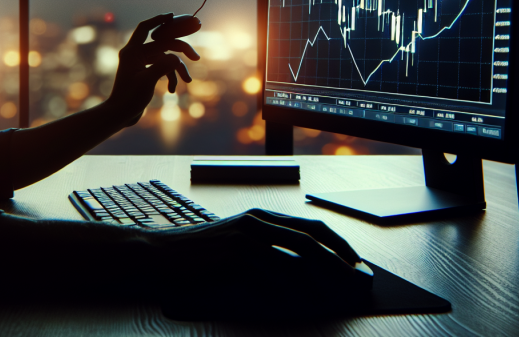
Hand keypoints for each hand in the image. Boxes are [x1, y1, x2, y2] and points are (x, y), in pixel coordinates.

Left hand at [106, 13, 199, 127]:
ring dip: (178, 69)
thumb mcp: (147, 82)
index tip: (172, 15)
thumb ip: (162, 67)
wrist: (120, 115)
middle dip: (180, 50)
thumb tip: (176, 58)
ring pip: (166, 57)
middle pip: (163, 44)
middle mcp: (136, 54)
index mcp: (132, 51)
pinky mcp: (146, 72)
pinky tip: (172, 90)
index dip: (159, 20)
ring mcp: (141, 63)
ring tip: (188, 81)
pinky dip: (170, 77)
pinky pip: (163, 68)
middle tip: (196, 57)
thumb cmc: (129, 99)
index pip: (147, 29)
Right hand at [148, 209, 370, 318]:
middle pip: (311, 237)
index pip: (311, 226)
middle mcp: (258, 221)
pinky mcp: (235, 253)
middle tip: (357, 278)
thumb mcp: (237, 248)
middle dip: (339, 258)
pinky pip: (271, 272)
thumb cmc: (200, 257)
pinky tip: (300, 300)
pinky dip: (289, 288)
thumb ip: (266, 254)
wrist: (161, 255)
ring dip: (322, 275)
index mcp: (262, 218)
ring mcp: (246, 235)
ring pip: (297, 253)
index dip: (338, 244)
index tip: (356, 263)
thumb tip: (305, 276)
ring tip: (338, 291)